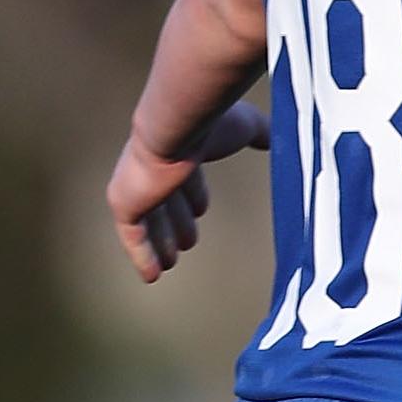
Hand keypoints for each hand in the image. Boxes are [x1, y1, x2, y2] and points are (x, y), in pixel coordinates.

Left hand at [107, 102, 269, 282]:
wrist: (176, 127)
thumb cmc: (210, 125)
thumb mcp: (246, 127)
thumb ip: (260, 133)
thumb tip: (276, 138)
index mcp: (178, 151)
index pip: (183, 177)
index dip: (193, 195)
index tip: (201, 212)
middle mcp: (153, 170)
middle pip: (166, 202)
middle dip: (175, 223)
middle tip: (188, 242)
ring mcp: (136, 189)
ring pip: (150, 222)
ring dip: (161, 243)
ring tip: (172, 263)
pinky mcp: (126, 206)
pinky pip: (133, 238)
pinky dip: (143, 257)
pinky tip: (152, 276)